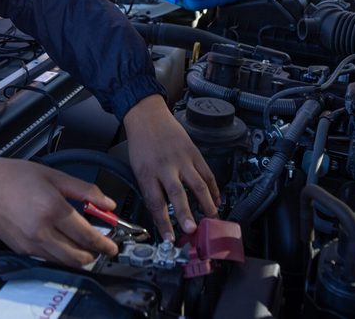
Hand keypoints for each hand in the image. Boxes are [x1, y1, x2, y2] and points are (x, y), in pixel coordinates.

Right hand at [0, 145, 118, 266]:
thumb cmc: (14, 176)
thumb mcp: (55, 176)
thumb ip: (85, 191)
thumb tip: (108, 204)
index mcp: (52, 209)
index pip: (87, 235)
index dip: (104, 243)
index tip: (113, 245)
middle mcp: (41, 231)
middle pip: (78, 256)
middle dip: (95, 254)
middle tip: (102, 246)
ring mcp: (30, 244)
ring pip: (64, 261)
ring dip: (79, 257)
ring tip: (85, 244)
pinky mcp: (21, 249)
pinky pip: (48, 259)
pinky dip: (61, 255)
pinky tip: (64, 242)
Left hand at [123, 94, 219, 240]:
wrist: (148, 117)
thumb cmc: (141, 145)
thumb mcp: (137, 169)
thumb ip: (150, 190)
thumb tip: (162, 216)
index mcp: (147, 173)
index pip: (155, 202)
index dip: (163, 223)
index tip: (170, 238)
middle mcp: (165, 167)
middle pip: (177, 193)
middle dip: (185, 213)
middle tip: (192, 229)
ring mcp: (182, 159)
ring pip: (197, 184)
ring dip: (206, 203)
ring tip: (213, 219)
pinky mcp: (194, 153)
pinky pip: (207, 173)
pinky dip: (213, 188)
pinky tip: (216, 200)